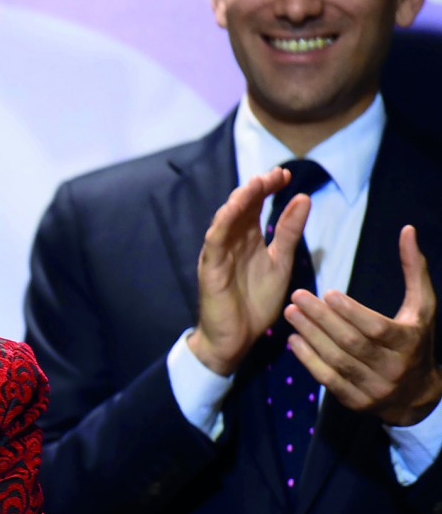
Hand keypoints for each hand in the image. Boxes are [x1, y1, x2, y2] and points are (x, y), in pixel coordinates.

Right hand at [188, 167, 308, 374]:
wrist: (235, 339)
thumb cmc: (254, 303)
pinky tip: (235, 208)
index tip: (286, 175)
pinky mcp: (210, 268)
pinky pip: (215, 240)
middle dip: (257, 188)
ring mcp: (219, 253)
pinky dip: (224, 222)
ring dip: (240, 200)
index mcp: (248, 240)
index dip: (269, 188)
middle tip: (276, 173)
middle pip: (241, 206)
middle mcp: (232, 241)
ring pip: (226, 219)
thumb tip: (303, 198)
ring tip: (256, 183)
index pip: (256, 205)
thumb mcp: (280, 263)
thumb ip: (288, 232)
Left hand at [287, 225, 441, 425]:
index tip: (327, 292)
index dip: (351, 311)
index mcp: (408, 343)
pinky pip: (327, 380)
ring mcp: (373, 388)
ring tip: (290, 313)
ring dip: (310, 336)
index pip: (376, 328)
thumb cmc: (416, 339)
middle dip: (322, 319)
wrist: (416, 394)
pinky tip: (293, 340)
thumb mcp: (422, 306)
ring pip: (336, 361)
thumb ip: (414, 270)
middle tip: (297, 297)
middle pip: (351, 343)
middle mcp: (392, 368)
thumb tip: (407, 230)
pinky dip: (308, 360)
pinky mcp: (355, 402)